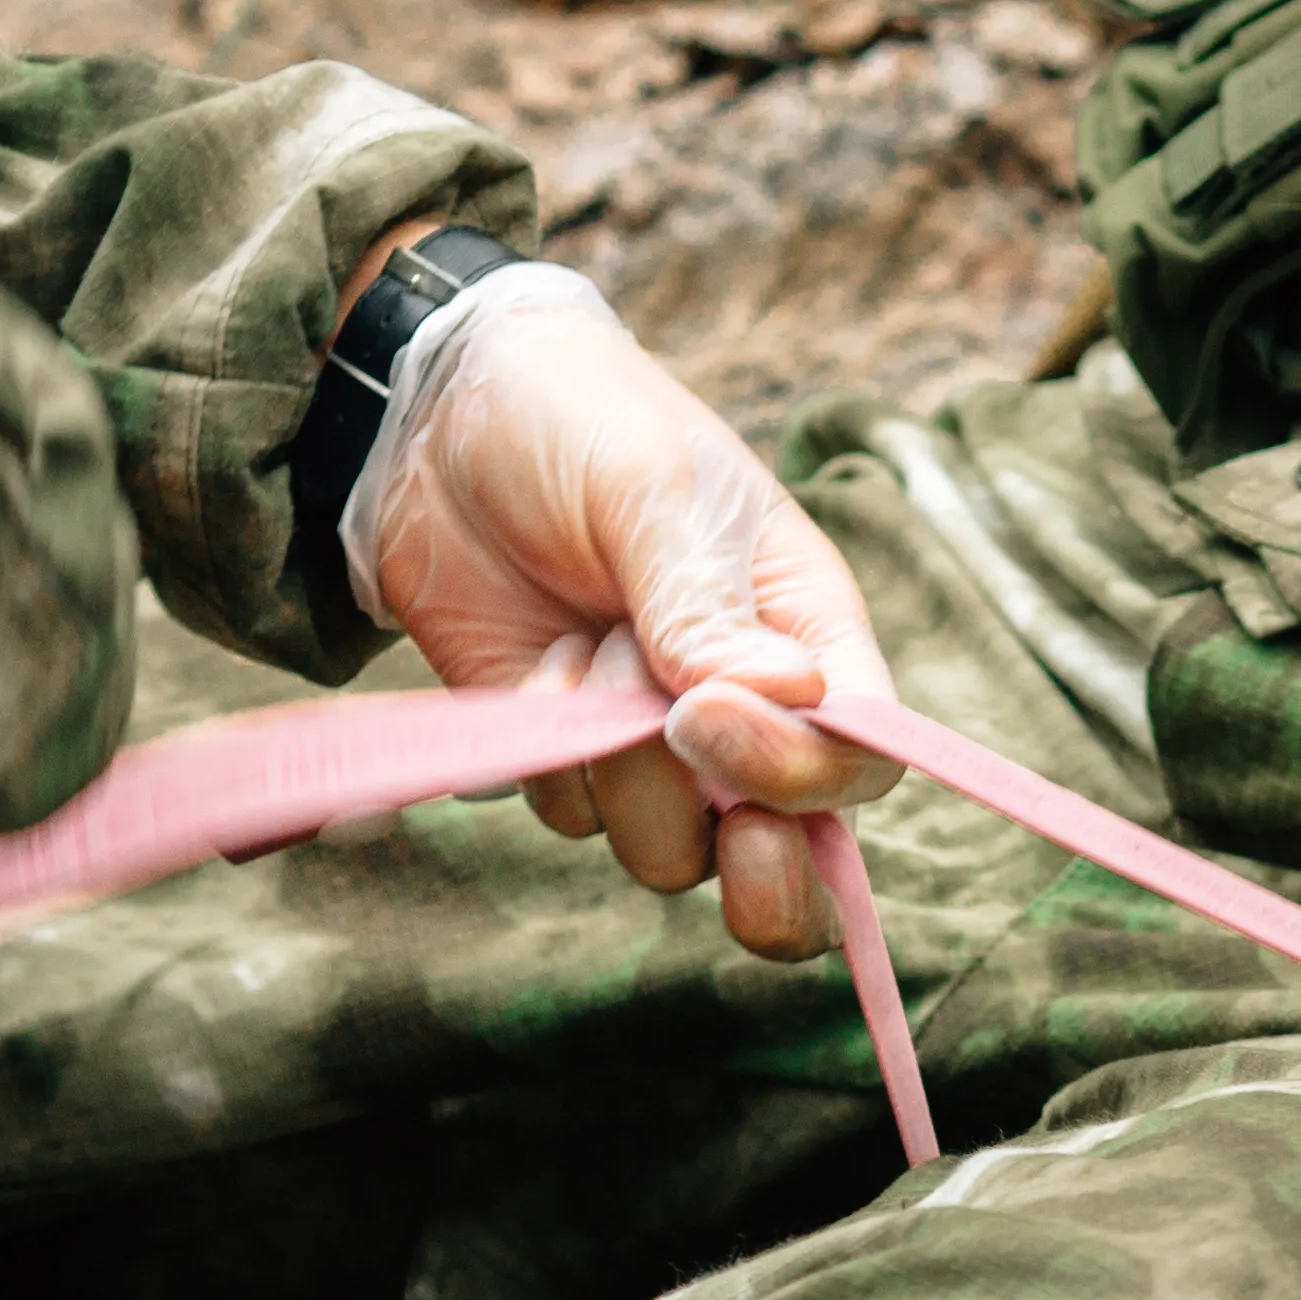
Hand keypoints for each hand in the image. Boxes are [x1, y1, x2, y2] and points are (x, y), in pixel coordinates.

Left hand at [355, 275, 898, 959]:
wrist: (441, 416)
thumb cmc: (584, 422)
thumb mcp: (655, 493)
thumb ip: (709, 608)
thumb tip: (800, 697)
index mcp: (807, 636)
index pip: (859, 756)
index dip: (807, 773)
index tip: (705, 718)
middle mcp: (745, 712)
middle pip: (790, 852)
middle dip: (771, 884)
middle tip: (739, 843)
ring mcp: (650, 745)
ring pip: (665, 847)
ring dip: (619, 771)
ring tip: (585, 643)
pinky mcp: (564, 755)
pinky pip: (568, 812)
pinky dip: (544, 752)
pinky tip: (537, 657)